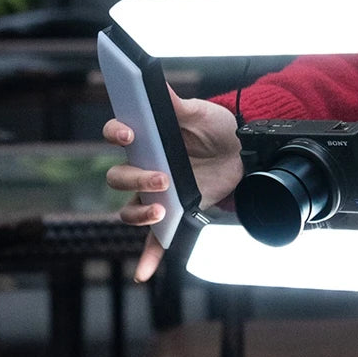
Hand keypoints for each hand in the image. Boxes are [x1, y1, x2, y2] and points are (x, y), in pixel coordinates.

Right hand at [103, 86, 242, 280]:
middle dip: (135, 179)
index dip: (115, 133)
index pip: (116, 134)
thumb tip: (156, 81)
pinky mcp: (171, 212)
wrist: (242, 151)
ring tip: (162, 210)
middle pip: (118, 176)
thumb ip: (177, 104)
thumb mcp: (200, 112)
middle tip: (163, 177)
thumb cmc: (216, 127)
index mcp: (147, 137)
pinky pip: (152, 240)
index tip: (129, 133)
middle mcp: (144, 165)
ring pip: (128, 208)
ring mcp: (155, 192)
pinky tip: (143, 275)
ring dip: (138, 214)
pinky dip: (147, 258)